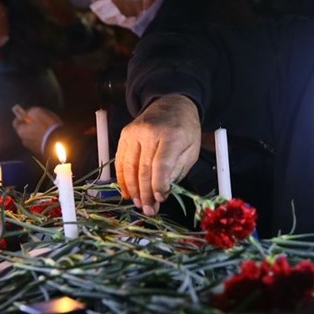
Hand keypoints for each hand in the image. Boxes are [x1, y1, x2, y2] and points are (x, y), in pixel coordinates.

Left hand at [12, 106, 61, 153]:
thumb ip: (30, 111)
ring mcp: (31, 147)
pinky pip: (38, 142)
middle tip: (39, 121)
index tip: (28, 114)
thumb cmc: (46, 126)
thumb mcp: (38, 112)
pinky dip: (41, 139)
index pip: (16, 122)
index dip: (22, 117)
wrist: (58, 142)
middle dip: (30, 125)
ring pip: (32, 137)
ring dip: (36, 133)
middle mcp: (23, 140)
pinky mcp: (40, 151)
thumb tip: (28, 112)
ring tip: (46, 129)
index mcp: (21, 131)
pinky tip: (49, 135)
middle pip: (24, 130)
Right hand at [116, 94, 200, 215]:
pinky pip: (121, 160)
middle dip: (146, 193)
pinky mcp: (125, 134)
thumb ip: (178, 169)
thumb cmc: (185, 130)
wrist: (172, 104)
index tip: (160, 199)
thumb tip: (163, 191)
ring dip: (133, 189)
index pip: (161, 163)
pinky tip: (128, 192)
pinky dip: (122, 178)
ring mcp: (134, 132)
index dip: (159, 184)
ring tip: (139, 204)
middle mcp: (150, 132)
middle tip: (149, 210)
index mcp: (172, 134)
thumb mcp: (192, 149)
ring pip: (129, 166)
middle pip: (144, 168)